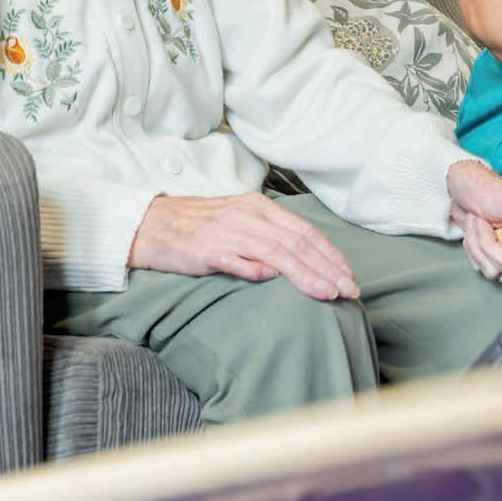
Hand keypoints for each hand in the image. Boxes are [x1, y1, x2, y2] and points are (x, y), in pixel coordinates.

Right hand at [128, 193, 358, 301]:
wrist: (152, 225)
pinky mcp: (207, 251)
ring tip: (327, 293)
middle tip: (349, 290)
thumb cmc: (199, 227)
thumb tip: (300, 260)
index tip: (348, 276)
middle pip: (297, 242)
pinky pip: (238, 261)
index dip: (330, 254)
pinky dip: (258, 272)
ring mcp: (228, 232)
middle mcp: (248, 216)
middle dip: (328, 268)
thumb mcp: (240, 222)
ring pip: (277, 253)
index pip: (304, 231)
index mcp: (259, 207)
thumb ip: (269, 237)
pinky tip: (276, 283)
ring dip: (305, 274)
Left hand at [446, 160, 501, 280]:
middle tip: (484, 223)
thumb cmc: (480, 187)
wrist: (459, 189)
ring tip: (476, 224)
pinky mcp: (499, 254)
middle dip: (492, 248)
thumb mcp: (500, 198)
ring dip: (480, 247)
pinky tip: (474, 233)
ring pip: (501, 270)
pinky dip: (474, 251)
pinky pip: (488, 269)